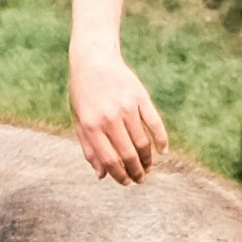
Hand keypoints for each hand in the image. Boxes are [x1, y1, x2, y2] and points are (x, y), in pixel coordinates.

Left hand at [69, 52, 167, 185]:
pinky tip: (162, 151)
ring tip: (148, 168)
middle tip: (140, 179)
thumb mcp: (79, 120)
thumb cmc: (83, 93)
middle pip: (128, 155)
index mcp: (91, 125)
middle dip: (136, 172)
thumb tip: (102, 176)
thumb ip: (89, 148)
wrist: (93, 59)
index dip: (120, 176)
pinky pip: (155, 124)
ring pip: (143, 143)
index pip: (109, 161)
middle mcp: (109, 118)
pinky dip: (161, 140)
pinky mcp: (140, 97)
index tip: (126, 182)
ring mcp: (126, 107)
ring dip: (148, 160)